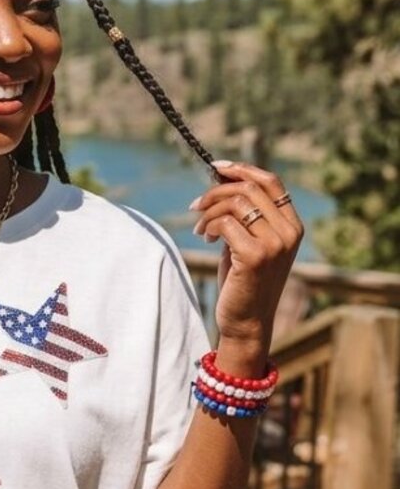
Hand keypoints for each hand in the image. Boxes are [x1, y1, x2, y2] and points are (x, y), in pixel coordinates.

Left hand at [189, 160, 303, 349]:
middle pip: (248, 188)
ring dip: (209, 212)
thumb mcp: (248, 242)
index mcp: (292, 225)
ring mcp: (275, 244)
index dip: (242, 169)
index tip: (216, 167)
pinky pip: (225, 224)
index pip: (271, 181)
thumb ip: (244, 214)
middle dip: (215, 192)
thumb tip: (221, 179)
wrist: (246, 321)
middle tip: (196, 206)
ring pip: (235, 203)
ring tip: (200, 229)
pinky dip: (209, 226)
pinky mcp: (255, 256)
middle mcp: (288, 232)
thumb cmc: (243, 281)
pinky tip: (206, 239)